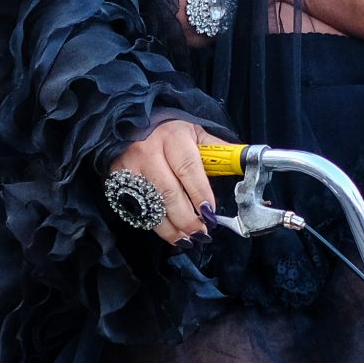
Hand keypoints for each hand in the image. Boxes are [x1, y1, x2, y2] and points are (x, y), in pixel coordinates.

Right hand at [108, 119, 214, 243]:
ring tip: (187, 239)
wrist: (128, 124)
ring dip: (171, 228)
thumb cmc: (169, 131)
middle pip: (168, 193)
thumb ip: (219, 152)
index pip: (188, 169)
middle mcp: (148, 151)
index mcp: (172, 137)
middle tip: (201, 233)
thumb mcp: (195, 133)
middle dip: (187, 219)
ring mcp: (129, 168)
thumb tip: (247, 164)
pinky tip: (168, 232)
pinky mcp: (116, 181)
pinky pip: (136, 209)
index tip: (211, 213)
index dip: (200, 195)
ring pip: (150, 206)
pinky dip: (153, 225)